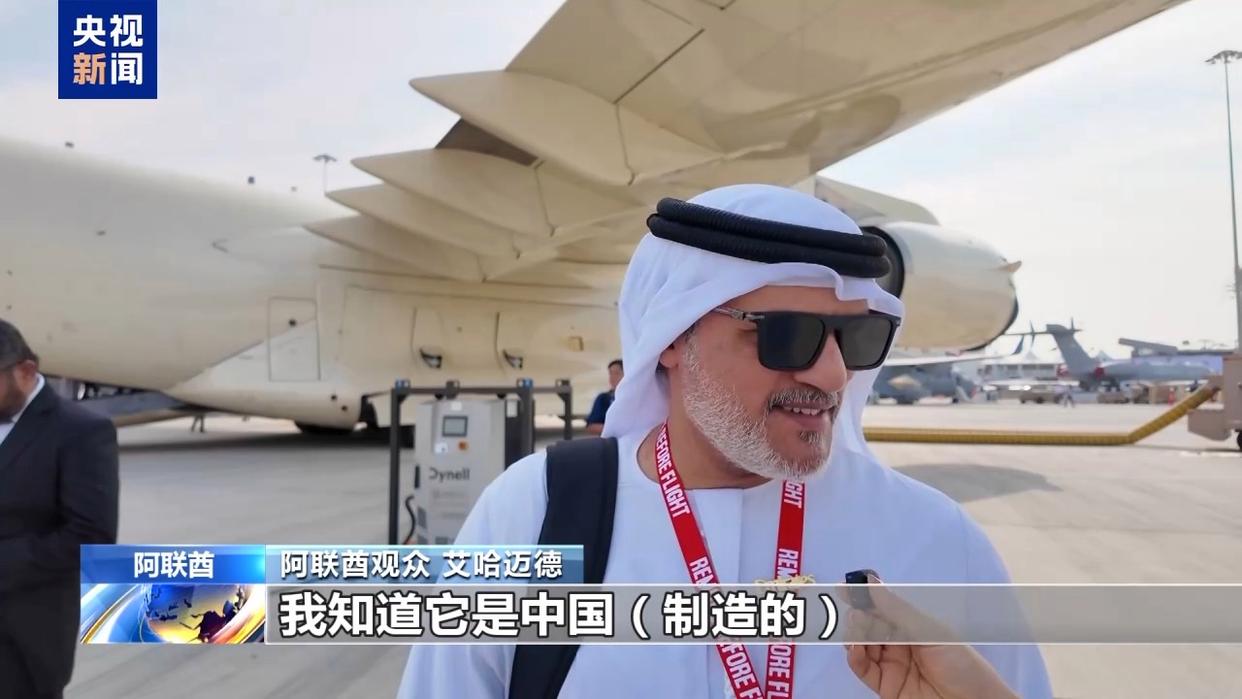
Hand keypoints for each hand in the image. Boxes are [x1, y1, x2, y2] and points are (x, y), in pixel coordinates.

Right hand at [845, 573, 1017, 698]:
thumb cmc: (961, 664)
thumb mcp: (932, 632)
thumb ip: (898, 610)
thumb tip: (871, 581)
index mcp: (914, 628)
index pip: (885, 609)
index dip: (866, 598)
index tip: (846, 587)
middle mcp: (901, 645)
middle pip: (871, 627)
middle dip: (859, 617)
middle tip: (854, 612)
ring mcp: (892, 666)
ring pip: (863, 647)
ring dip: (855, 636)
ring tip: (855, 629)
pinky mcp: (886, 687)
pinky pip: (864, 670)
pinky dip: (855, 658)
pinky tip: (855, 649)